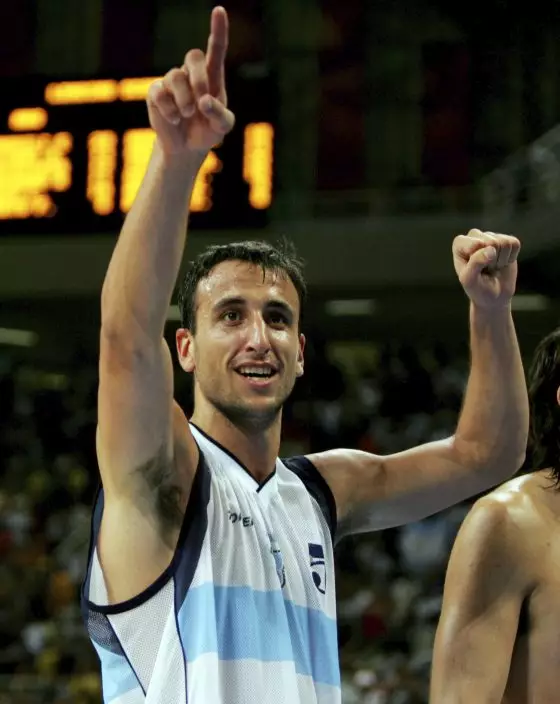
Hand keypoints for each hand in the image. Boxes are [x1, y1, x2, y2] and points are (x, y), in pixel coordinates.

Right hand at [146, 6, 234, 155]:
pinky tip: (173, 119)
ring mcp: (172, 82)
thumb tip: (204, 101)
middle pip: (193, 56)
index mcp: (212, 78)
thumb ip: (219, 115)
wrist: (186, 148)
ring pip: (176, 75)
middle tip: (202, 102)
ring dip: (184, 100)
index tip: (219, 10)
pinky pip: (160, 91)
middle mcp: (191, 74)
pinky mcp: (156, 93)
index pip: (215, 49)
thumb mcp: (222, 128)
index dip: (218, 30)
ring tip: (186, 115)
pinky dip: (169, 109)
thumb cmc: (208, 132)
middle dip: (199, 79)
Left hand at [453, 229, 520, 308]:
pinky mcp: (507, 240)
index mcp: (460, 243)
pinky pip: (515, 243)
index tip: (474, 270)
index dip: (479, 260)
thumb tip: (491, 249)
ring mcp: (491, 236)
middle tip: (485, 270)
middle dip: (491, 261)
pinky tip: (502, 263)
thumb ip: (476, 263)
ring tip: (493, 267)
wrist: (493, 297)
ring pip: (504, 242)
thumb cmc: (477, 288)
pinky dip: (511, 257)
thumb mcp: (470, 280)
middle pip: (492, 242)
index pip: (475, 244)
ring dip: (501, 260)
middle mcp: (475, 236)